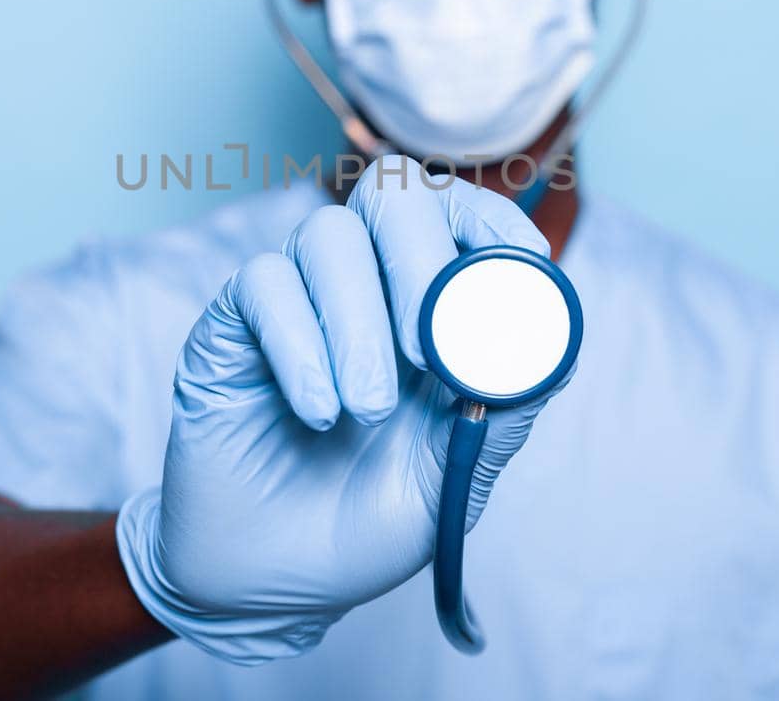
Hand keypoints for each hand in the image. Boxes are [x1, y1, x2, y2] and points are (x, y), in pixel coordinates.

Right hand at [116, 157, 565, 663]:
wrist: (268, 586)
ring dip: (357, 322)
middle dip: (421, 260)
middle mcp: (367, 288)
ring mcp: (298, 300)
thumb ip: (499, 412)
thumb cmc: (365, 525)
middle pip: (396, 193)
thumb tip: (545, 342)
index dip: (494, 220)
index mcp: (431, 312)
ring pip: (328, 235)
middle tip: (424, 351)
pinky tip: (316, 413)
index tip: (518, 262)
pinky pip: (264, 283)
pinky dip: (299, 346)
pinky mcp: (233, 323)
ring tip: (365, 411)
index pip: (464, 215)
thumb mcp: (452, 481)